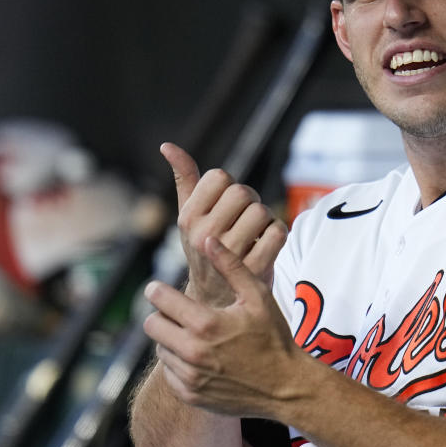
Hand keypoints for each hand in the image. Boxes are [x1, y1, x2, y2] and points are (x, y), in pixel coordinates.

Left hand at [143, 235, 303, 416]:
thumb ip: (231, 266)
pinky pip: (169, 373)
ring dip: (170, 339)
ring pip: (160, 350)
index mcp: (207, 324)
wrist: (286, 386)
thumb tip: (209, 240)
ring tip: (193, 334)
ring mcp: (191, 377)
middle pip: (152, 326)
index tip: (155, 288)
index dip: (156, 290)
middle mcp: (193, 352)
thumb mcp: (258, 296)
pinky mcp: (191, 395)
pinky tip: (199, 357)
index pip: (161, 301)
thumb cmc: (274, 336)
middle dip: (161, 315)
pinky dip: (178, 363)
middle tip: (175, 312)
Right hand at [160, 142, 286, 305]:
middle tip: (244, 220)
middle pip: (243, 193)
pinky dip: (277, 235)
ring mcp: (229, 254)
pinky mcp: (254, 269)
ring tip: (253, 234)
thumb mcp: (190, 216)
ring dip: (264, 220)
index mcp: (188, 218)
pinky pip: (278, 232)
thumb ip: (183, 179)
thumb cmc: (205, 249)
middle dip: (250, 202)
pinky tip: (265, 245)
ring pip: (261, 212)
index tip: (226, 206)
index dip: (229, 187)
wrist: (215, 300)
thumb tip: (167, 146)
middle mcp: (204, 235)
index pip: (219, 177)